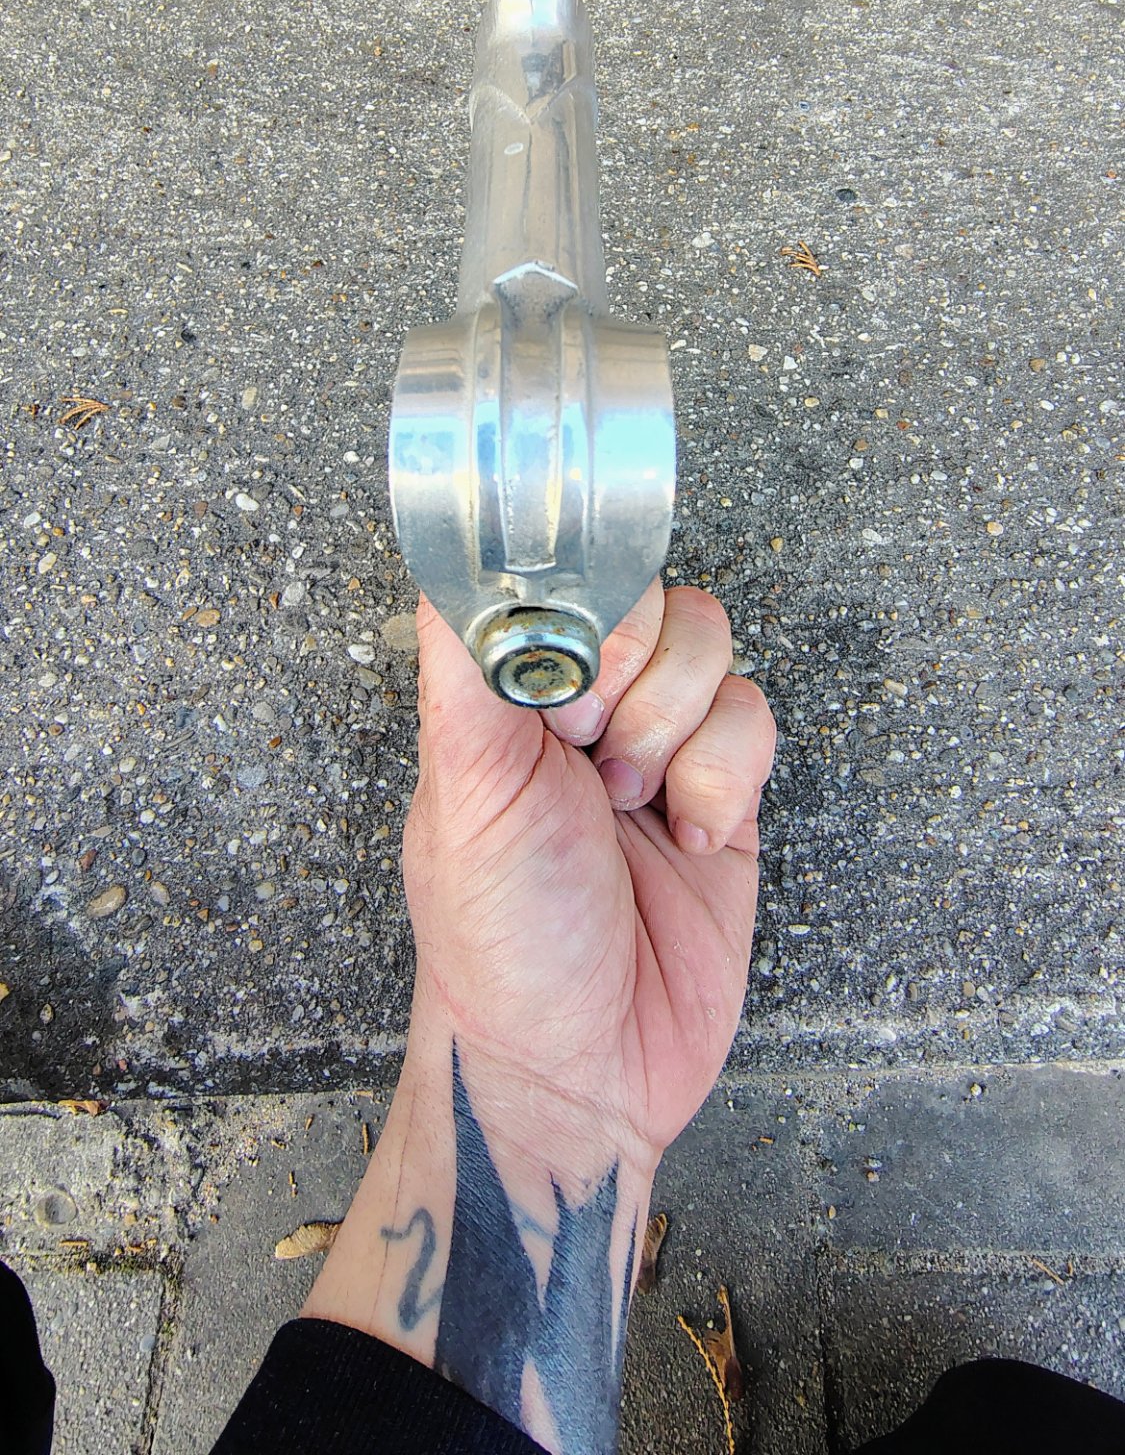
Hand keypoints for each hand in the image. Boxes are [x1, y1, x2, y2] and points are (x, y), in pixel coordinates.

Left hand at [304, 583, 774, 1453]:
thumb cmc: (499, 939)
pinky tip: (688, 838)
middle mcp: (580, 704)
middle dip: (633, 685)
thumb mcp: (463, 789)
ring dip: (679, 735)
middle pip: (652, 597)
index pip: (564, 572)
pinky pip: (756, 719)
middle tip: (591, 766)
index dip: (584, 614)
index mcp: (502, 690)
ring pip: (712, 649)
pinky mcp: (724, 793)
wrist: (582, 1069)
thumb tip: (452, 551)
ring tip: (633, 807)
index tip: (565, 695)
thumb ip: (465, 663)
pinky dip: (727, 780)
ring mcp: (657, 744)